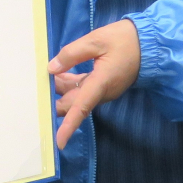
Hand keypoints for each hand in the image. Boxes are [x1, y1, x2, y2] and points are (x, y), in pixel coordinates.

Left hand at [49, 18, 140, 150]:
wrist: (150, 43)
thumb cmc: (125, 40)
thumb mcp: (96, 40)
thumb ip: (72, 53)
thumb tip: (51, 68)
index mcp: (101, 84)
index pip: (81, 109)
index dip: (68, 126)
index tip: (57, 142)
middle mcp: (101, 92)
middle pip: (73, 104)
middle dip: (54, 102)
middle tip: (33, 92)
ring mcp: (103, 89)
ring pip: (76, 96)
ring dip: (59, 90)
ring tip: (41, 77)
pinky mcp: (103, 84)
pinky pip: (82, 89)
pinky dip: (69, 83)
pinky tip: (57, 72)